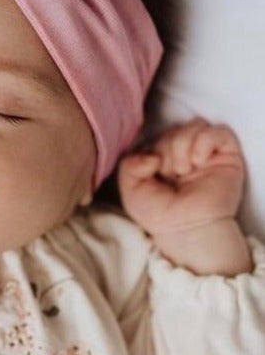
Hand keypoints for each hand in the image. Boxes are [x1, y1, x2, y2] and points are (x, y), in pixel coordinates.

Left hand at [118, 119, 250, 274]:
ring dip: (183, 145)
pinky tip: (198, 161)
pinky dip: (204, 142)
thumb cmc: (159, 213)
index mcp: (162, 156)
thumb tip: (154, 156)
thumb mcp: (130, 189)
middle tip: (171, 175)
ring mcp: (206, 153)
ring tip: (184, 171)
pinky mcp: (227, 156)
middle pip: (174, 128)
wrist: (185, 229)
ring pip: (195, 125)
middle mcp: (185, 152)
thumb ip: (128, 165)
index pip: (155, 133)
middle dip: (167, 150)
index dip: (151, 148)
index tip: (152, 171)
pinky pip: (219, 131)